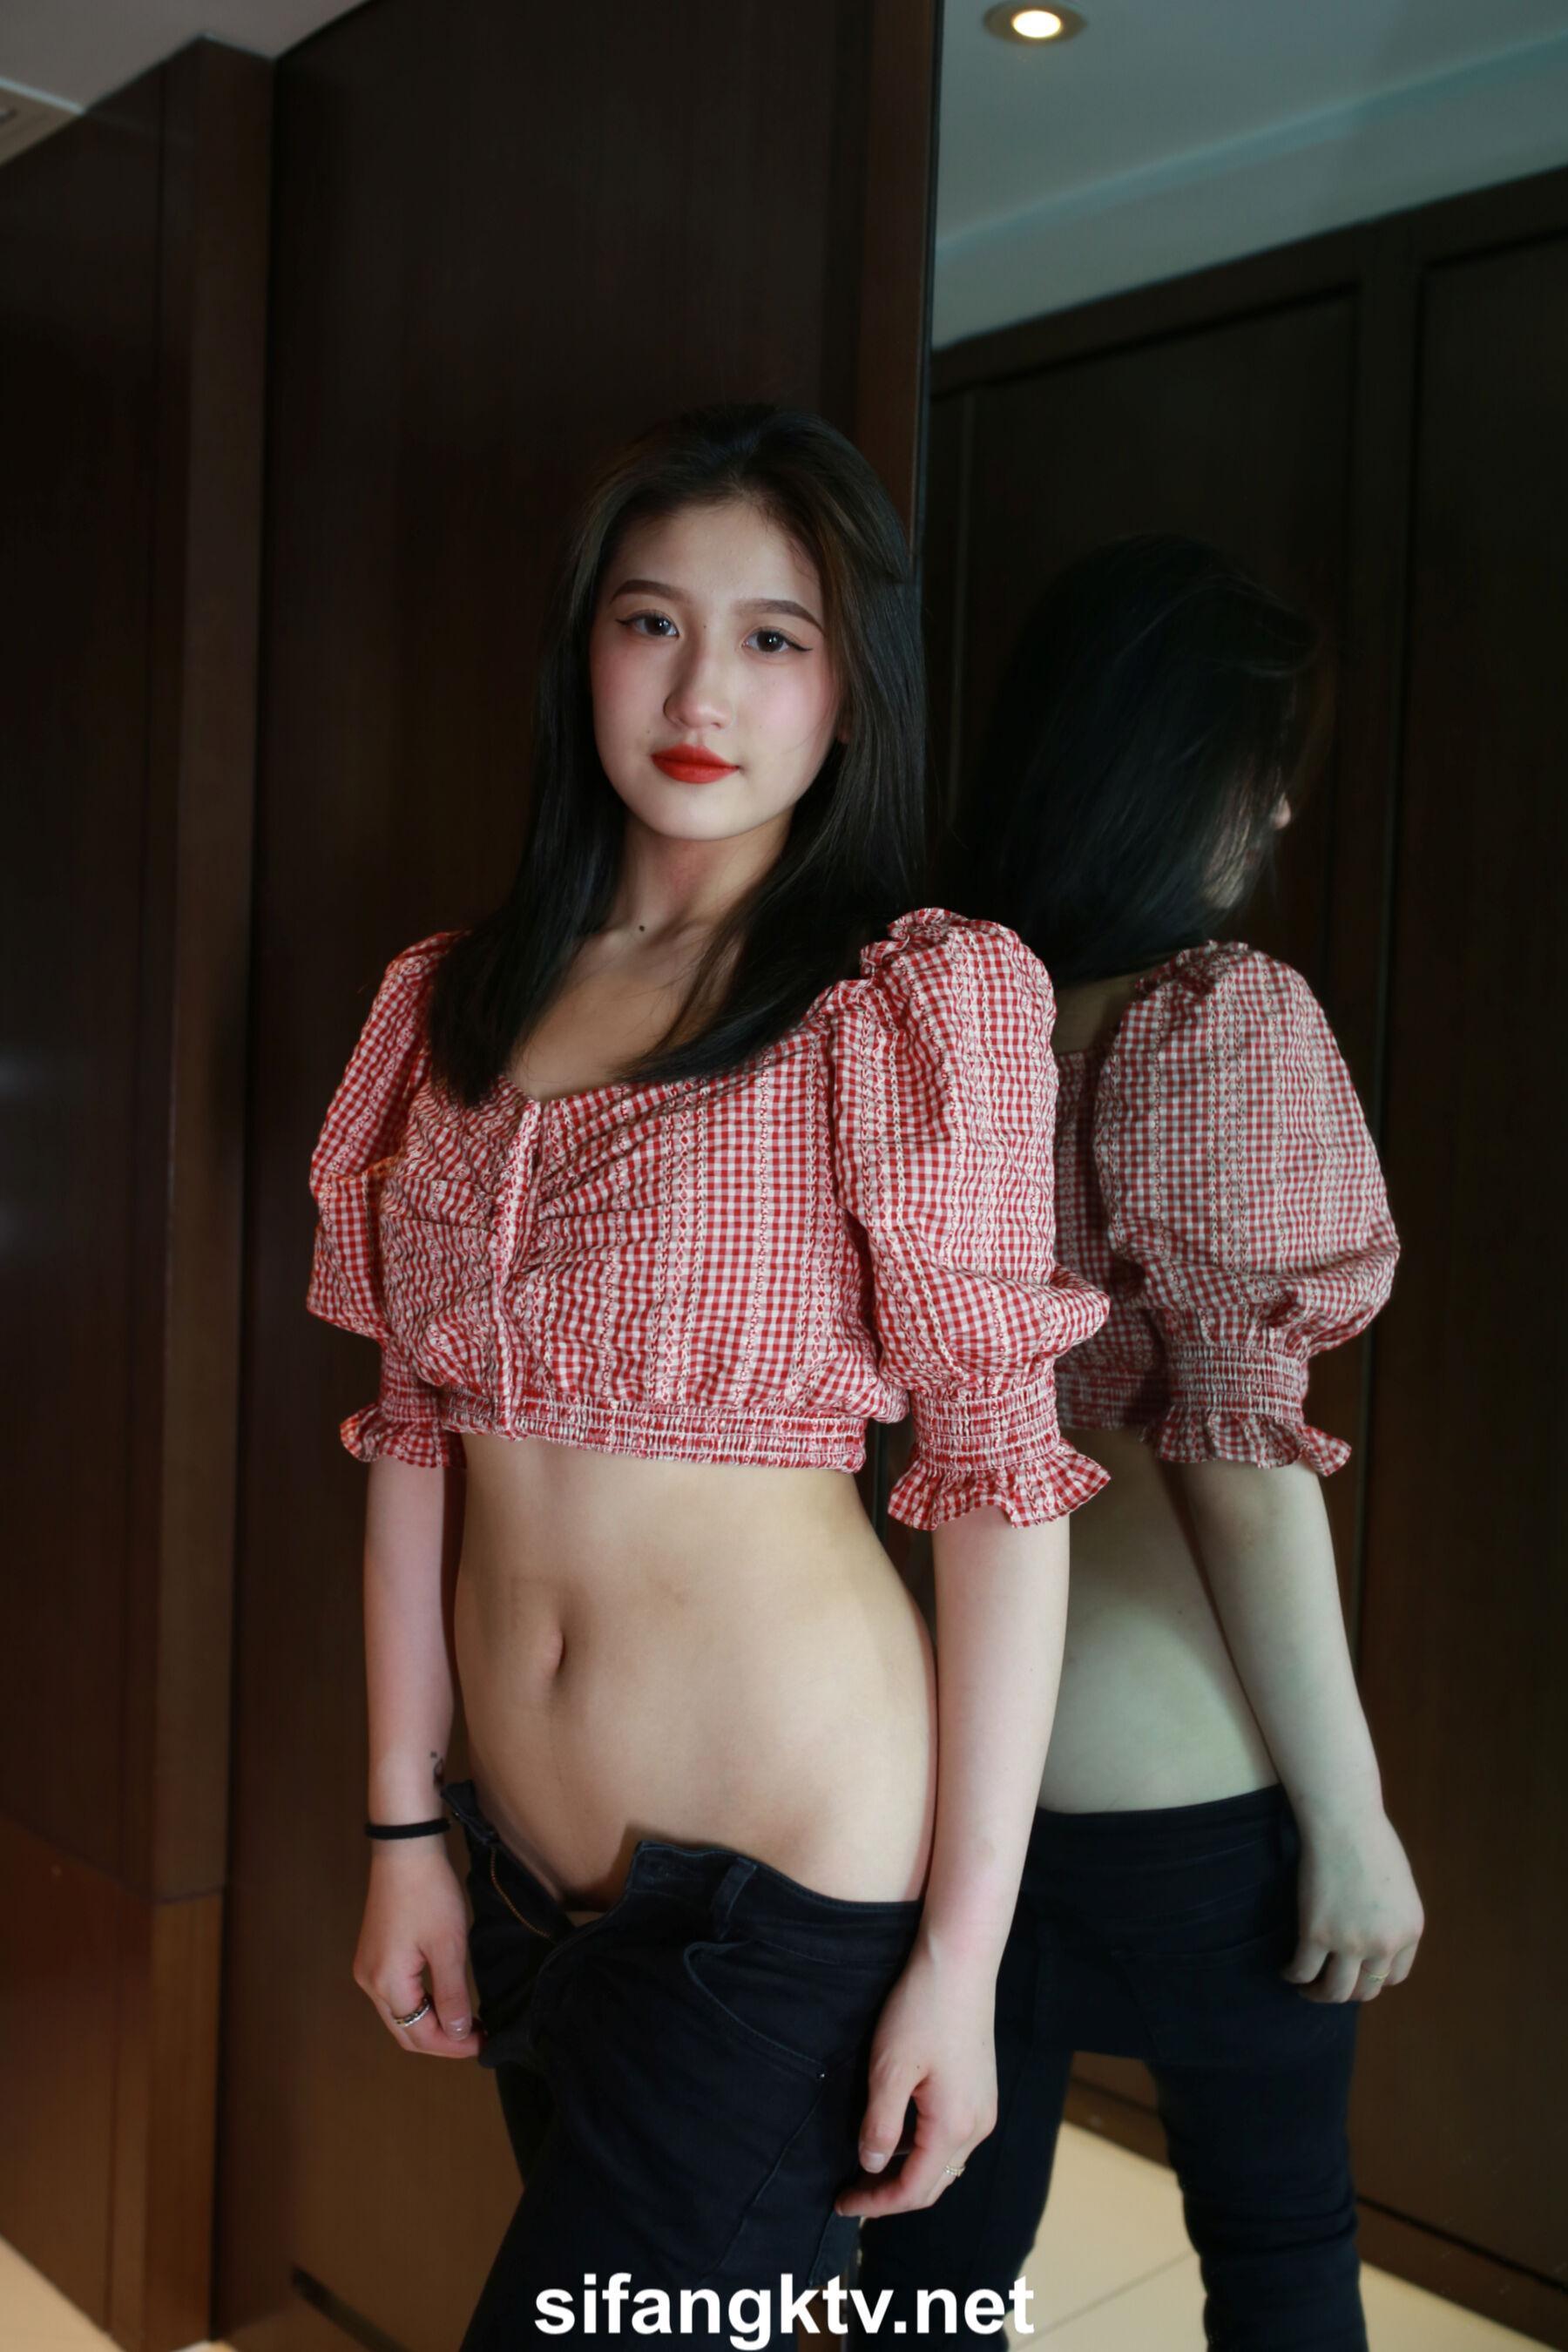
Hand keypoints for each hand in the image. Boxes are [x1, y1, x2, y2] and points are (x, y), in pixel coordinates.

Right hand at [354, 1838, 483, 2056]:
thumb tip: (457, 2034)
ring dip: (430, 2023)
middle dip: (441, 2040)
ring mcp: (368, 1968)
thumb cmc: (429, 1894)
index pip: (419, 2035)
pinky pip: (396, 1995)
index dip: (451, 2046)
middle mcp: (369, 1983)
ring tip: (465, 2023)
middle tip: (476, 2038)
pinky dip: (420, 2004)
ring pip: (399, 2014)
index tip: (483, 2044)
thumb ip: (452, 1995)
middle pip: (405, 2030)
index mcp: (387, 1984)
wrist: (405, 1850)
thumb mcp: (449, 1947)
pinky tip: (444, 2000)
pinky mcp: (373, 1955)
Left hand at [834, 1935, 996, 2218]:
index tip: (841, 2203)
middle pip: (934, 2183)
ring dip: (908, 2171)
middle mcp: (978, 2125)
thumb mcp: (889, 2069)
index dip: (876, 2204)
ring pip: (945, 2161)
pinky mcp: (981, 2089)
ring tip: (869, 2166)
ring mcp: (984, 2107)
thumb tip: (871, 2166)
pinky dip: (923, 2147)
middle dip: (892, 2194)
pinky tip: (898, 2133)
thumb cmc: (921, 2010)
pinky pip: (952, 2136)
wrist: (960, 1963)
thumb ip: (880, 2125)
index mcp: (955, 2126)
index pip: (914, 2190)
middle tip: (852, 2192)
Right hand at [1285, 1810, 1423, 2003]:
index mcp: (1409, 1931)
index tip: (1356, 1973)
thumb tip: (1374, 1934)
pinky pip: (1304, 1970)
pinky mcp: (1317, 1934)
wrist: (1344, 1822)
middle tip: (1329, 1984)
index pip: (1394, 1977)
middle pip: (1366, 1990)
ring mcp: (1350, 1943)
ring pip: (1335, 1991)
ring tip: (1307, 1989)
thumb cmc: (1372, 1841)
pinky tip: (1287, 1971)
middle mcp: (1384, 1944)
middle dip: (1347, 1992)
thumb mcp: (1400, 1887)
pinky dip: (1293, 1976)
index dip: (1373, 1979)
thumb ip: (1393, 1917)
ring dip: (1320, 1995)